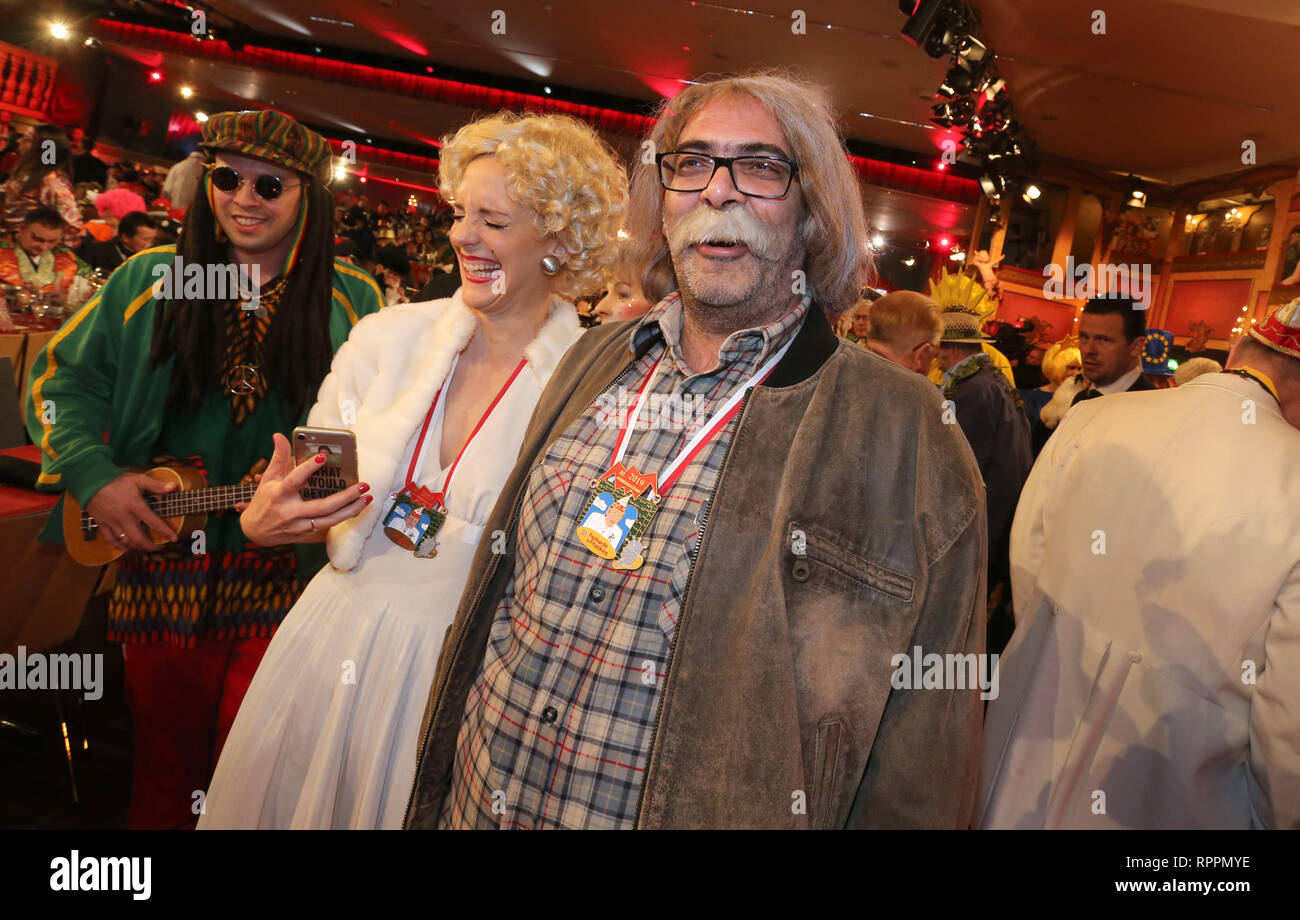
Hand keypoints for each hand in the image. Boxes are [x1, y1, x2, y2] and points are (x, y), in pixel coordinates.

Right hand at [85, 472, 180, 553]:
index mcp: (135, 506)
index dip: (166, 532)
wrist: (91, 482)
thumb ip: (156, 485)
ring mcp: (112, 522)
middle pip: (139, 539)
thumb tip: (174, 486)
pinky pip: (111, 540)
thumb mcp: (138, 479)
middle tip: (160, 547)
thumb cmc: (116, 480)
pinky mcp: (102, 524)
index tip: (174, 539)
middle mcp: (125, 517)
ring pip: (126, 542)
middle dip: (151, 546)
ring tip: (146, 547)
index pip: (154, 523)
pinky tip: (127, 547)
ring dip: (137, 547)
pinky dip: (120, 546)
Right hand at [237, 432, 370, 545]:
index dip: (308, 468)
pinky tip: (358, 509)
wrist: (256, 532)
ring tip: (367, 497)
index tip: (323, 457)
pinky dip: (344, 518)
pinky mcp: (306, 535)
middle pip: (322, 506)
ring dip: (351, 510)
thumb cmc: (265, 501)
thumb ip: (278, 456)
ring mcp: (299, 526)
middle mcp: (290, 512)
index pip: (295, 480)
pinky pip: (329, 527)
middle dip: (345, 496)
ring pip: (330, 520)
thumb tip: (279, 435)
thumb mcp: (269, 477)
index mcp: (280, 494)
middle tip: (362, 485)